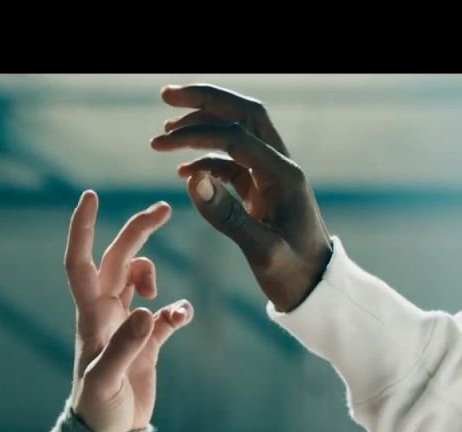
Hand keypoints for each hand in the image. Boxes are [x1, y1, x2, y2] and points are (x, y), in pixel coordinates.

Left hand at [65, 191, 192, 431]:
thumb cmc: (98, 408)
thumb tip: (145, 310)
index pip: (81, 262)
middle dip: (138, 230)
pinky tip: (180, 317)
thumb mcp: (107, 380)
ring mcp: (127, 325)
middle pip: (119, 259)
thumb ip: (125, 346)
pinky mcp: (146, 342)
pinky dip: (176, 309)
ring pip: (139, 279)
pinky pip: (164, 312)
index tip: (90, 196)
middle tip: (164, 207)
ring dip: (152, 271)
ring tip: (157, 291)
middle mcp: (106, 313)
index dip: (83, 229)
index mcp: (90, 315)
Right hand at [150, 83, 333, 312]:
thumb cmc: (294, 274)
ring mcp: (271, 175)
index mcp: (283, 175)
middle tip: (166, 94)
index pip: (235, 136)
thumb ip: (226, 214)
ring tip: (164, 133)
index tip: (160, 141)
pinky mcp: (263, 189)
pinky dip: (205, 158)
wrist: (317, 290)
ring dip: (202, 125)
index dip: (195, 134)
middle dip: (205, 100)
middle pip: (243, 114)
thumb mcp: (261, 251)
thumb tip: (191, 177)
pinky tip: (181, 170)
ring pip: (237, 132)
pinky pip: (232, 161)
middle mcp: (280, 166)